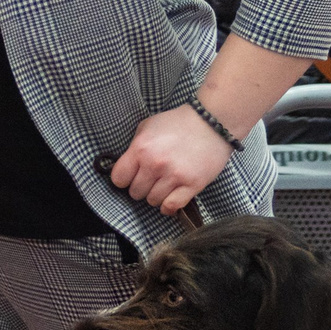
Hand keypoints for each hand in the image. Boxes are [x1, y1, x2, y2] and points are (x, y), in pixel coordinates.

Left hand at [110, 103, 233, 216]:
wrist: (211, 122)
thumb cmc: (179, 123)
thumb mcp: (148, 126)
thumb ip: (135, 146)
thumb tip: (127, 165)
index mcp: (141, 148)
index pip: (119, 179)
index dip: (124, 179)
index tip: (131, 176)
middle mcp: (155, 164)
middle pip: (135, 192)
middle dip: (141, 186)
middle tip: (151, 179)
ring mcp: (174, 176)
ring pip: (152, 201)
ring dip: (156, 195)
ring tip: (164, 184)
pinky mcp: (191, 185)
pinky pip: (171, 206)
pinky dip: (168, 206)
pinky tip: (170, 198)